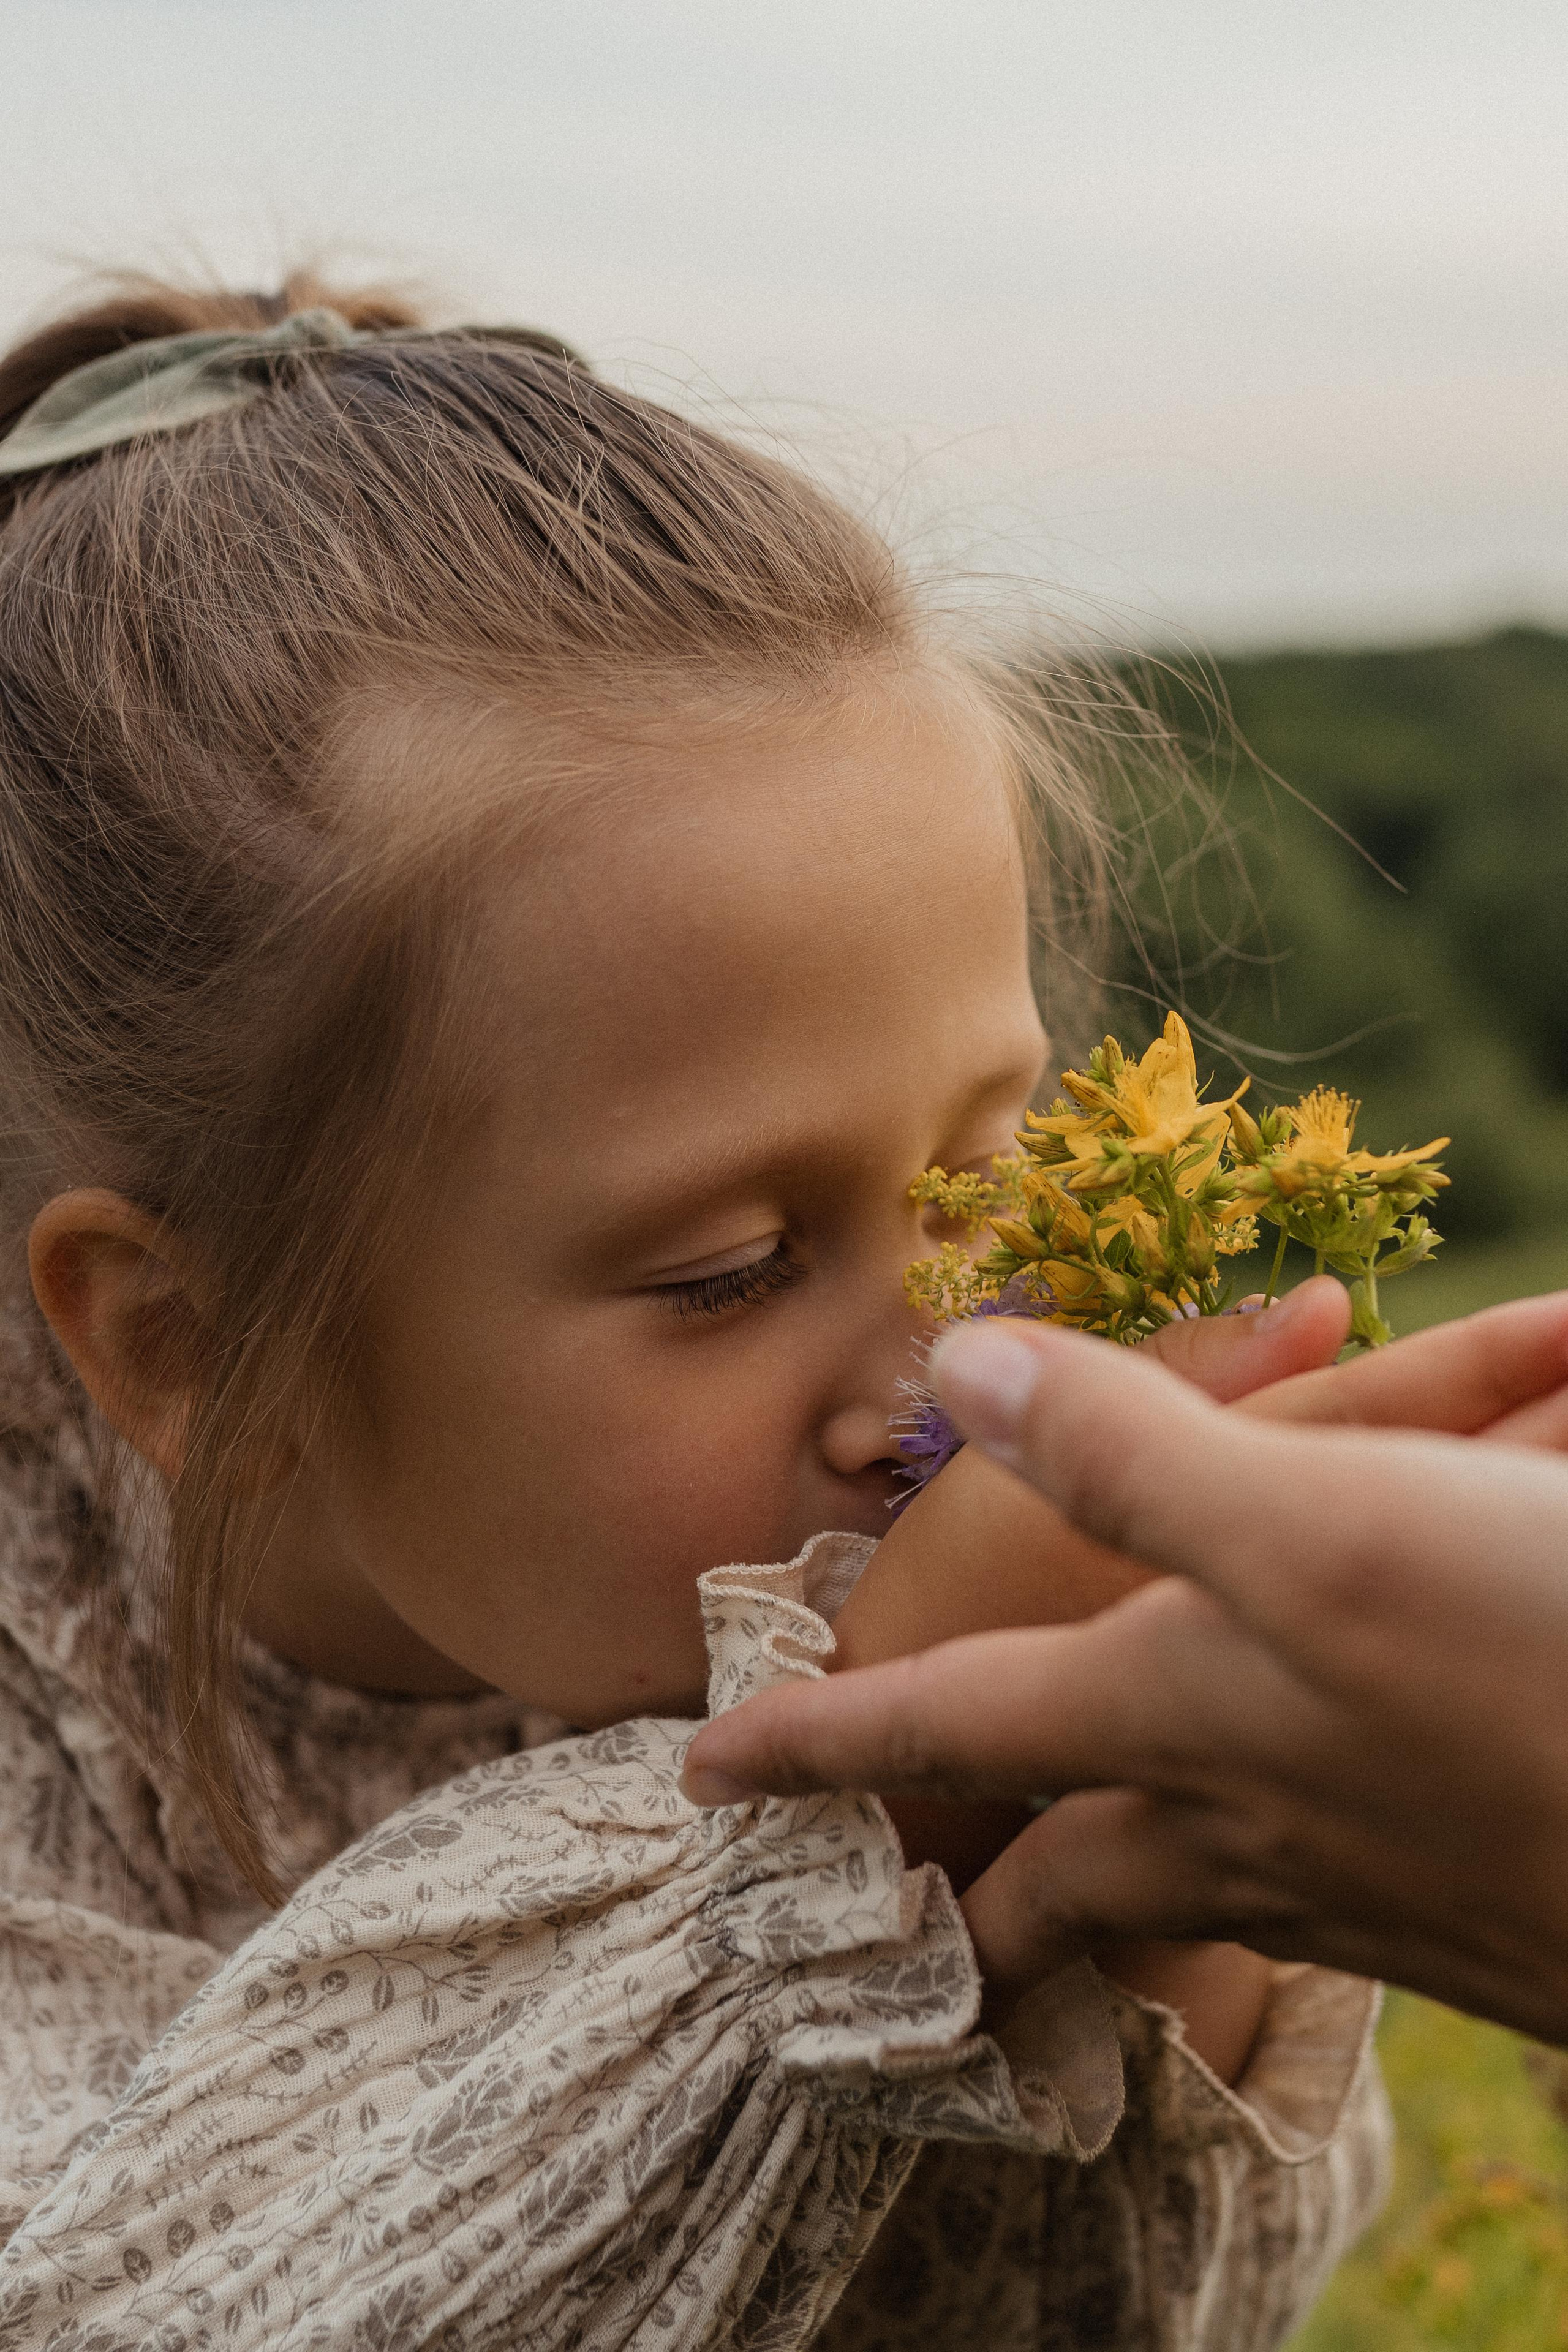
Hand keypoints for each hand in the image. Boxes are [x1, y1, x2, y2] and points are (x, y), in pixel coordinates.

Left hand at [684, 1292, 1567, 2042]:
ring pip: (1206, 1895)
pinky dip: (1291, 1870)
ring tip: (1100, 1884)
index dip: (817, 1747)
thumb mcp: (1310, 1531)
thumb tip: (955, 1372)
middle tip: (929, 1922)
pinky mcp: (1479, 1905)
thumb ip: (1130, 1455)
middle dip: (993, 1895)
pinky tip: (1324, 1850)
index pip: (949, 1731)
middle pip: (1084, 1876)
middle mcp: (1254, 1820)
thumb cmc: (1530, 1678)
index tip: (700, 1784)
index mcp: (1179, 1721)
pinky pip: (1333, 1900)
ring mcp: (1369, 1883)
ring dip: (1133, 1885)